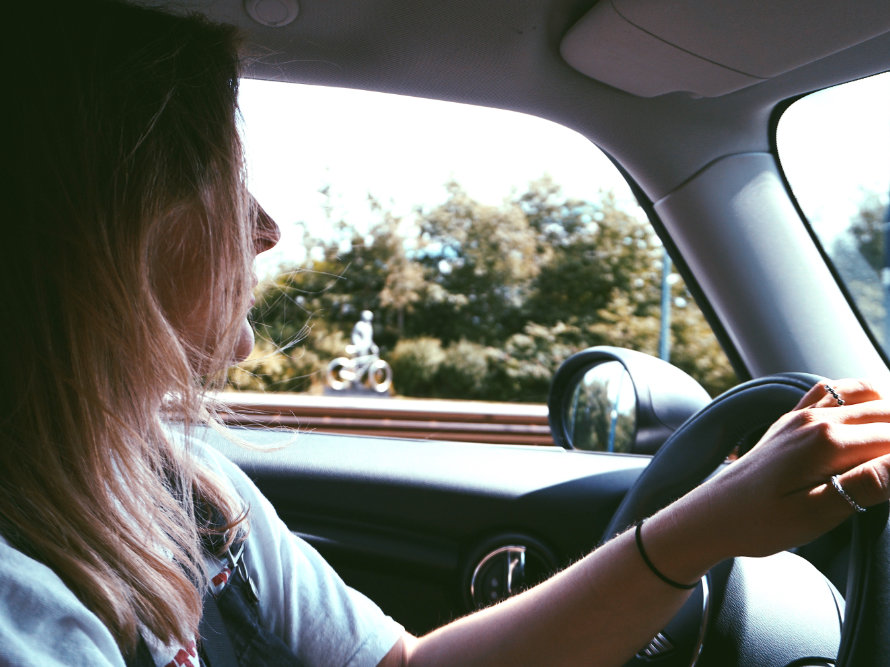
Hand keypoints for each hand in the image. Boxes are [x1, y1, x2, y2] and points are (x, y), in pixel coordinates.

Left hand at [649, 379, 889, 578]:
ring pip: (866, 392)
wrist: (711, 516)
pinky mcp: (791, 418)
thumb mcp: (816, 515)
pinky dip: (863, 395)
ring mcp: (802, 413)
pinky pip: (834, 391)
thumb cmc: (760, 523)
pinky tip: (872, 413)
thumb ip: (866, 485)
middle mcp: (817, 418)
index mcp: (828, 442)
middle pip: (888, 411)